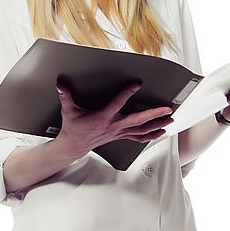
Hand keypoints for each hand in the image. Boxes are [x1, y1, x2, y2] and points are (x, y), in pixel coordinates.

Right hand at [54, 82, 174, 160]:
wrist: (74, 145)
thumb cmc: (73, 128)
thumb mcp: (69, 110)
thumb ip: (66, 96)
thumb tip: (61, 85)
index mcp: (103, 117)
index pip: (118, 104)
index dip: (127, 93)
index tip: (137, 85)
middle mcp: (114, 126)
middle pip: (138, 120)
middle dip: (154, 115)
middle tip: (166, 109)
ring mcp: (119, 132)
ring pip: (142, 130)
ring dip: (157, 125)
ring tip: (169, 120)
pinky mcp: (120, 136)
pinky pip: (139, 137)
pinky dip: (151, 135)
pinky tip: (160, 132)